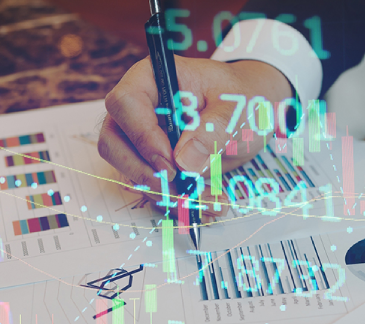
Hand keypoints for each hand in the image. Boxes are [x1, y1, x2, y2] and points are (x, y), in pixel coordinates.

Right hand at [98, 57, 292, 219]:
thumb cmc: (241, 97)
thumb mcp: (236, 108)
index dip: (143, 137)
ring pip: (130, 174)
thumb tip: (184, 162)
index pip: (125, 105)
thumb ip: (212, 130)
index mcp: (152, 79)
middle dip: (145, 174)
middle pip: (113, 144)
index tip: (171, 163)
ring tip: (210, 199)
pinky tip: (209, 203)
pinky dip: (178, 203)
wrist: (251, 112)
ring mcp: (141, 140)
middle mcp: (138, 110)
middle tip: (180, 188)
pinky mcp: (153, 165)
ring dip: (166, 195)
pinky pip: (153, 190)